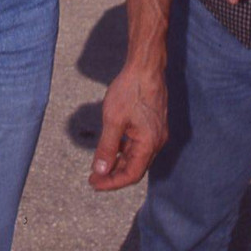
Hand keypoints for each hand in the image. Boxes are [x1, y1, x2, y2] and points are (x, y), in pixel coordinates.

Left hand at [89, 62, 167, 190]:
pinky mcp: (153, 125)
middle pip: (135, 168)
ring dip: (119, 162)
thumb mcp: (113, 120)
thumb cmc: (130, 90)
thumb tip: (100, 170)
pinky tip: (111, 148)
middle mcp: (157, 142)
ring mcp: (156, 133)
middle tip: (93, 178)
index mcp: (149, 144)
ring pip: (136, 156)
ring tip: (99, 166)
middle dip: (113, 175)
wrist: (145, 67)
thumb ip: (107, 148)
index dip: (111, 182)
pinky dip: (125, 149)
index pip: (131, 175)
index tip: (94, 183)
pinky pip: (138, 144)